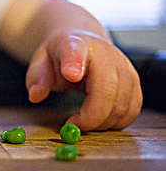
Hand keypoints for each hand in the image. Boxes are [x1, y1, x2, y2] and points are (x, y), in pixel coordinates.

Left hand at [25, 30, 141, 130]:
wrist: (84, 44)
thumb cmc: (61, 56)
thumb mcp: (41, 62)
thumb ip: (37, 78)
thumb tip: (35, 95)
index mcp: (75, 45)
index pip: (75, 52)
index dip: (74, 63)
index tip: (70, 75)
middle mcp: (105, 54)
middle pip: (107, 89)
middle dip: (90, 116)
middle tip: (72, 127)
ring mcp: (125, 67)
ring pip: (122, 104)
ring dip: (103, 122)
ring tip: (84, 122)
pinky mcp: (134, 82)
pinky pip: (132, 110)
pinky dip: (116, 122)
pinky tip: (100, 121)